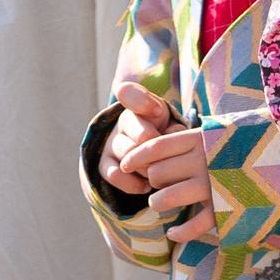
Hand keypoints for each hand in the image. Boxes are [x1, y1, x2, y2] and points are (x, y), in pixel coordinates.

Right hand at [100, 80, 174, 194]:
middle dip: (156, 149)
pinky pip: (115, 175)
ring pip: (128, 156)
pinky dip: (133, 184)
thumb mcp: (175, 127)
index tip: (158, 112)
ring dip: (147, 169)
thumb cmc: (167, 136)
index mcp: (140, 106)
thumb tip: (169, 142)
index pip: (130, 94)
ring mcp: (112, 143)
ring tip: (160, 174)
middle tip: (167, 158)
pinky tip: (147, 185)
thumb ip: (175, 131)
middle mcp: (122, 122)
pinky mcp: (104, 164)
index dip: (143, 102)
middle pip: (138, 134)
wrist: (149, 155)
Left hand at [111, 82, 215, 243]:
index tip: (125, 163)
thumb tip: (140, 121)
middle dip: (153, 180)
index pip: (155, 146)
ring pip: (166, 198)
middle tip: (160, 182)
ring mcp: (213, 184)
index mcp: (199, 138)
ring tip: (162, 202)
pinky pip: (194, 225)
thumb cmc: (242, 142)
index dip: (136, 156)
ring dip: (159, 203)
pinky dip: (180, 232)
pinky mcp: (225, 206)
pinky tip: (173, 232)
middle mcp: (203, 160)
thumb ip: (185, 135)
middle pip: (157, 174)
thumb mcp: (214, 130)